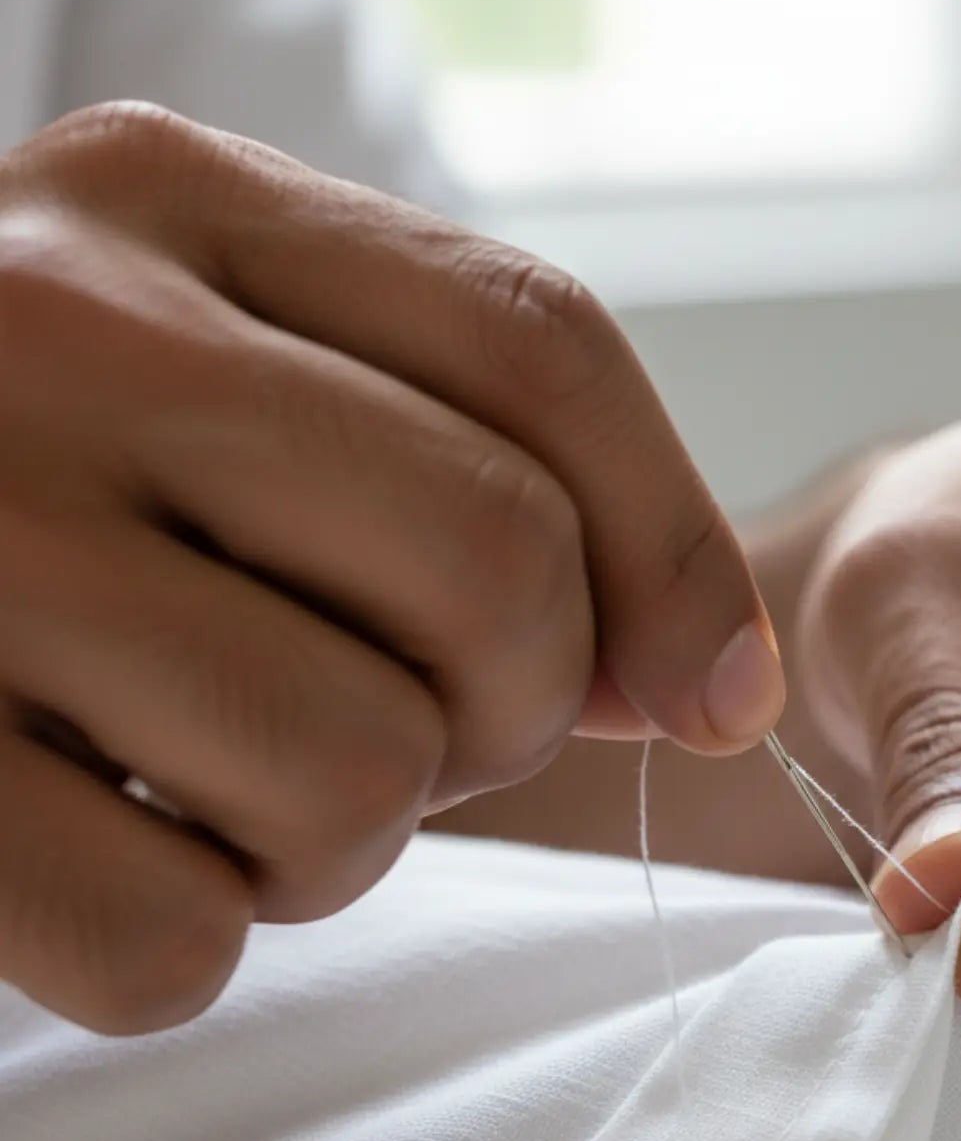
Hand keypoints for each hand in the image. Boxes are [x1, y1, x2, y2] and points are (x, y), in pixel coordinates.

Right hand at [0, 103, 782, 1032]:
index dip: (677, 554)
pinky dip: (180, 936)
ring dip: (339, 833)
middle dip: (507, 708)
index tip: (714, 695)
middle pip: (500, 567)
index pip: (542, 348)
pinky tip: (96, 839)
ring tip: (215, 772)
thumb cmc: (46, 486)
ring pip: (359, 775)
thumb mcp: (244, 386)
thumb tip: (706, 680)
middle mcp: (52, 330)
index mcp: (170, 201)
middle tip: (396, 718)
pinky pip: (177, 939)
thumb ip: (480, 475)